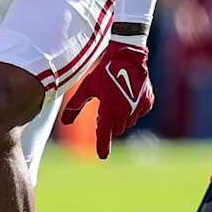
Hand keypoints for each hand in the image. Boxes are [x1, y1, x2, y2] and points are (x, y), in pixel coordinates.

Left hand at [60, 38, 153, 158]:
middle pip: (117, 129)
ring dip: (122, 117)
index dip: (102, 146)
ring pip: (128, 123)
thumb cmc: (104, 71)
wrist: (126, 55)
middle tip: (106, 108)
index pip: (104, 134)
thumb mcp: (87, 87)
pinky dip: (133, 109)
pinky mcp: (147, 102)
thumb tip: (64, 121)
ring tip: (117, 98)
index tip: (102, 156)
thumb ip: (76, 106)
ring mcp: (137, 107)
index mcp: (108, 109)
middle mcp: (124, 112)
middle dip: (111, 124)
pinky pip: (139, 113)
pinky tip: (128, 95)